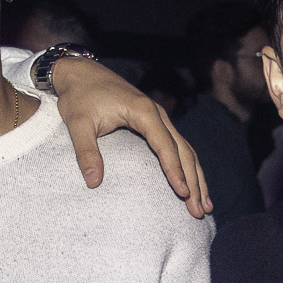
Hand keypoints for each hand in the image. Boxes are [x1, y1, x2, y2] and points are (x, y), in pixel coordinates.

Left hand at [50, 57, 212, 219]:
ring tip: (205, 205)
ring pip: (186, 150)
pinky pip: (177, 146)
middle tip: (199, 210)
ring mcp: (159, 118)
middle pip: (183, 150)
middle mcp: (157, 113)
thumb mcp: (78, 123)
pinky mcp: (155, 123)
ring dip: (197, 177)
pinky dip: (187, 167)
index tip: (182, 192)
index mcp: (143, 111)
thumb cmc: (79, 96)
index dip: (175, 170)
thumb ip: (86, 151)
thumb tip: (94, 183)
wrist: (80, 72)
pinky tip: (193, 185)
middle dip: (194, 181)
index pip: (165, 144)